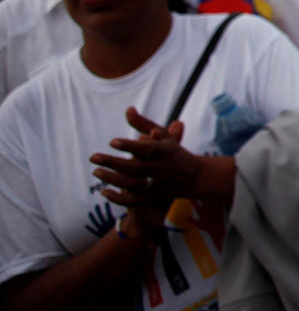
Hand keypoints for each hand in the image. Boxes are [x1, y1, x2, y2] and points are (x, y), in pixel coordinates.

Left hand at [91, 108, 210, 213]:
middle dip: (113, 163)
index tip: (112, 142)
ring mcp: (157, 185)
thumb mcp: (164, 136)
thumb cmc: (173, 153)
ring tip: (96, 171)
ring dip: (112, 179)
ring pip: (132, 185)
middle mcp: (162, 169)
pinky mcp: (153, 198)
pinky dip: (117, 198)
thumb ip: (144, 124)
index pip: (147, 149)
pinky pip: (133, 201)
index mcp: (166, 152)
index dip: (129, 146)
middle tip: (93, 157)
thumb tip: (128, 109)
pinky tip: (103, 191)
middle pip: (135, 168)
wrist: (195, 178)